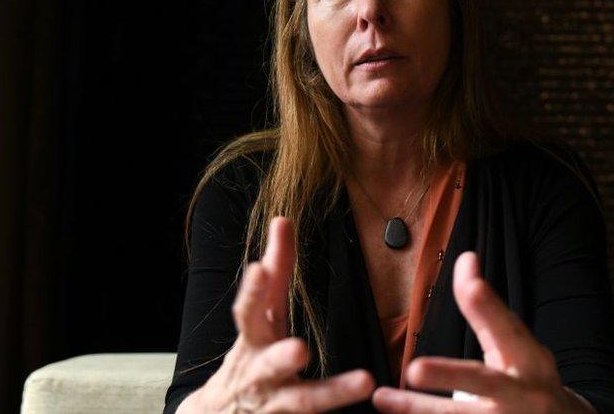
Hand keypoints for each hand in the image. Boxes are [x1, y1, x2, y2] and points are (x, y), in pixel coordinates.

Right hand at [181, 217, 373, 412]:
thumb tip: (281, 219)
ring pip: (303, 402)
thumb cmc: (252, 355)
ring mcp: (274, 403)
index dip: (253, 292)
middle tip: (300, 350)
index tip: (259, 269)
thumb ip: (276, 271)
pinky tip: (359, 413)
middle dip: (281, 357)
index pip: (249, 311)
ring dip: (331, 392)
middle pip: (268, 363)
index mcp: (253, 339)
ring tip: (364, 381)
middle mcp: (259, 372)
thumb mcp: (261, 315)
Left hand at [371, 251, 596, 413]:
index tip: (473, 286)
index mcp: (529, 361)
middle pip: (482, 383)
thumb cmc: (529, 379)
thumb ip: (486, 309)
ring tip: (381, 398)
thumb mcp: (516, 344)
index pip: (507, 329)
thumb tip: (465, 259)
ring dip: (417, 410)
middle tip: (415, 369)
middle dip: (449, 375)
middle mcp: (520, 394)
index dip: (489, 309)